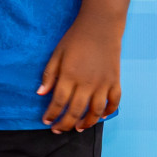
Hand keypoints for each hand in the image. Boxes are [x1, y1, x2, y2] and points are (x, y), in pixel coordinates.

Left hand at [38, 14, 122, 133]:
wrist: (100, 26)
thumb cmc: (75, 38)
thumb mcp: (57, 53)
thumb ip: (49, 74)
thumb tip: (40, 93)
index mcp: (69, 75)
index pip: (58, 102)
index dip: (51, 114)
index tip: (46, 121)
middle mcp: (87, 83)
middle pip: (75, 111)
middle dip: (65, 124)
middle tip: (58, 129)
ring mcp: (103, 83)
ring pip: (95, 111)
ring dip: (86, 123)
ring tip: (78, 128)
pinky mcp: (115, 81)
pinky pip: (114, 102)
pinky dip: (108, 112)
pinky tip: (100, 116)